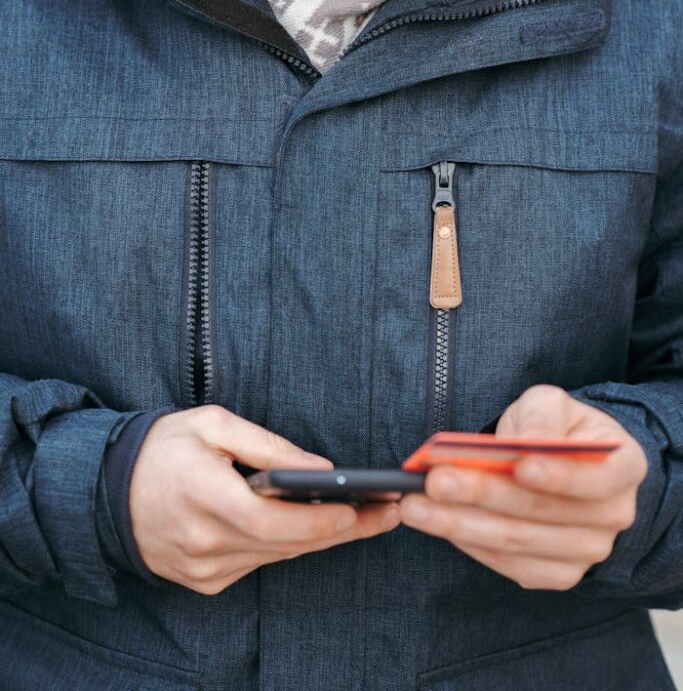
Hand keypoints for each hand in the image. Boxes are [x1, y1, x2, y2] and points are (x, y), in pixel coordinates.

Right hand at [130, 406, 399, 593]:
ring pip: (276, 557)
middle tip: (388, 513)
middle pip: (286, 545)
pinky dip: (286, 546)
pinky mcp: (204, 581)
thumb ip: (268, 446)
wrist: (106, 489)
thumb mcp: (213, 424)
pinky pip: (257, 563)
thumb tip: (321, 469)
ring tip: (367, 517)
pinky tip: (315, 528)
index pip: (273, 521)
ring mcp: (202, 568)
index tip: (361, 509)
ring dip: (321, 539)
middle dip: (341, 530)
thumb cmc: (162, 447)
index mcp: (203, 496)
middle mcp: (203, 541)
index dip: (321, 520)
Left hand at [399, 385, 647, 590]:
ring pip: (517, 542)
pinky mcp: (555, 574)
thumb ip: (541, 417)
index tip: (519, 464)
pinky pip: (508, 564)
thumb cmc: (556, 427)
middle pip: (541, 513)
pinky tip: (436, 523)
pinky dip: (469, 544)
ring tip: (416, 505)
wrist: (560, 462)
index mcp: (623, 467)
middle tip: (434, 481)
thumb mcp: (551, 404)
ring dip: (460, 524)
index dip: (560, 475)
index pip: (598, 478)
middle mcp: (613, 517)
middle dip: (482, 495)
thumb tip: (527, 443)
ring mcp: (586, 552)